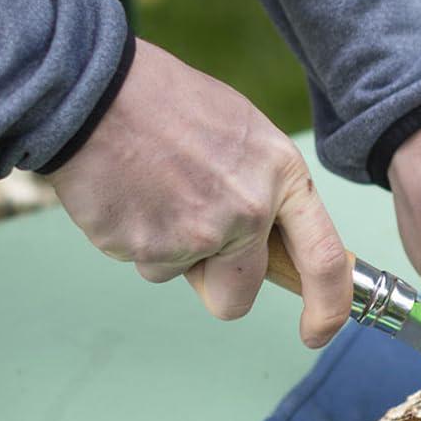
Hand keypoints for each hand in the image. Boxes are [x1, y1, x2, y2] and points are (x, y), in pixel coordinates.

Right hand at [46, 39, 350, 343]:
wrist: (92, 87)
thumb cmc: (166, 103)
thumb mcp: (244, 133)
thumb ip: (264, 191)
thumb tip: (269, 240)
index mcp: (282, 176)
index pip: (325, 259)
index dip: (328, 307)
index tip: (318, 332)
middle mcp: (248, 211)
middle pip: (239, 297)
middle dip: (216, 283)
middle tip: (191, 234)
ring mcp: (197, 233)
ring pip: (182, 277)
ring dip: (167, 249)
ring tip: (153, 189)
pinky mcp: (146, 247)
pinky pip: (143, 262)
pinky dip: (134, 236)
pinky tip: (128, 191)